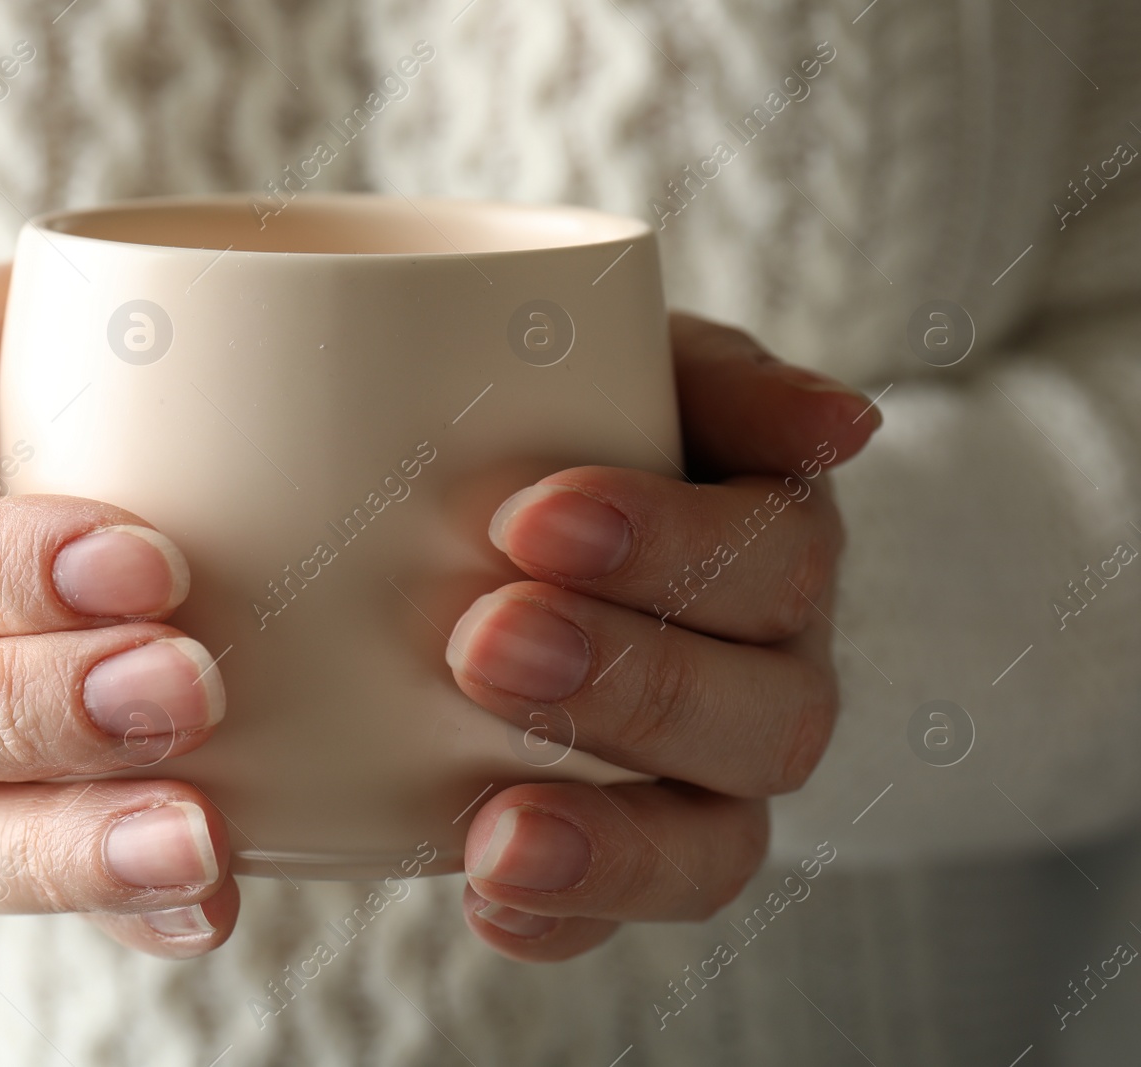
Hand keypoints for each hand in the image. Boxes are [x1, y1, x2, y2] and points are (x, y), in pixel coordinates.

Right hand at [0, 266, 236, 957]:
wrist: (119, 471)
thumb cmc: (66, 389)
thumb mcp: (19, 323)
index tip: (151, 561)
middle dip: (41, 708)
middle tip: (190, 683)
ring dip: (73, 845)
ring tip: (201, 836)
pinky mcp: (41, 835)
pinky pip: (54, 900)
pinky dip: (127, 914)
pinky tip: (213, 904)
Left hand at [450, 313, 881, 960]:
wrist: (527, 516)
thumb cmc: (590, 425)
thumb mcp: (651, 373)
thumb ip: (730, 383)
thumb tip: (847, 426)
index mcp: (776, 547)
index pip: (770, 558)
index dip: (670, 548)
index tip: (532, 517)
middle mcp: (773, 676)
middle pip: (761, 714)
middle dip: (627, 685)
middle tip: (483, 642)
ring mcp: (713, 780)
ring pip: (717, 840)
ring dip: (612, 839)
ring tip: (497, 836)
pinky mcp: (640, 853)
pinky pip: (629, 913)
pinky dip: (570, 919)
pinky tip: (490, 902)